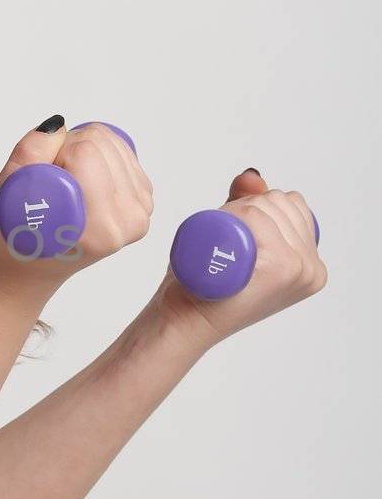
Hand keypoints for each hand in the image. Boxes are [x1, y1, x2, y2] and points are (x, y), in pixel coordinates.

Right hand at [0, 118, 154, 294]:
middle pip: (99, 142)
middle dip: (66, 151)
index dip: (51, 154)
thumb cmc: (11, 236)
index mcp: (99, 228)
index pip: (84, 153)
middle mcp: (128, 221)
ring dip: (79, 151)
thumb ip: (27, 156)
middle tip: (48, 183)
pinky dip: (94, 154)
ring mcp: (139, 210)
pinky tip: (80, 181)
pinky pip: (119, 149)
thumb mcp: (3, 197)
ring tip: (62, 185)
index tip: (39, 181)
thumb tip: (58, 126)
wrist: (28, 267)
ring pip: (110, 140)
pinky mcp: (142, 199)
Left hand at [152, 168, 326, 348]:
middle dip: (245, 209)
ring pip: (263, 207)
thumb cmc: (205, 285)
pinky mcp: (281, 268)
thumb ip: (248, 205)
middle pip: (278, 202)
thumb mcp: (234, 240)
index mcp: (311, 265)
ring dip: (235, 215)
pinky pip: (255, 218)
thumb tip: (253, 176)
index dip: (257, 207)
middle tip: (225, 247)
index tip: (235, 236)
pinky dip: (234, 219)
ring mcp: (300, 269)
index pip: (291, 205)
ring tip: (224, 251)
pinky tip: (227, 247)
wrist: (186, 322)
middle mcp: (312, 268)